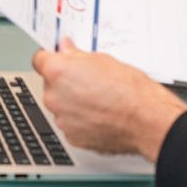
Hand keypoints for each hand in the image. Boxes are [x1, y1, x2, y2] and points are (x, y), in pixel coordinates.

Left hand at [33, 40, 186, 160]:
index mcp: (58, 72)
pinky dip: (81, 120)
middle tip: (89, 80)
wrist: (146, 121)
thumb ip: (77, 55)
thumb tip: (66, 49)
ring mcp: (62, 119)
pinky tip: (101, 115)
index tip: (59, 58)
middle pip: (51, 84)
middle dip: (65, 81)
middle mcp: (54, 96)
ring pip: (61, 105)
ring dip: (73, 102)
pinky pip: (71, 123)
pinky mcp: (72, 137)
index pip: (40, 59)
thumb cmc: (130, 90)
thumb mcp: (103, 60)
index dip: (51, 57)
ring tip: (100, 99)